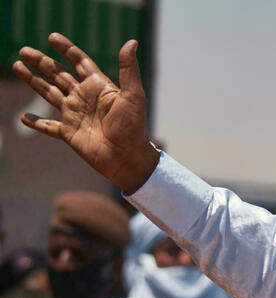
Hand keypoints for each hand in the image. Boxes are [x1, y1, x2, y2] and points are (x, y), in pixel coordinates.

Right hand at [12, 33, 158, 192]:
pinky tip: (24, 117)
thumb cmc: (134, 127)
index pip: (80, 62)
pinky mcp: (69, 133)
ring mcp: (75, 114)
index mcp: (99, 86)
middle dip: (42, 62)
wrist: (128, 158)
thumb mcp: (133, 95)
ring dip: (33, 81)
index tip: (52, 37)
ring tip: (17, 66)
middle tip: (23, 50)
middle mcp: (85, 97)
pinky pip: (49, 127)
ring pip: (49, 93)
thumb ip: (129, 69)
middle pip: (59, 74)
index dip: (66, 49)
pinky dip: (36, 123)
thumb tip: (131, 41)